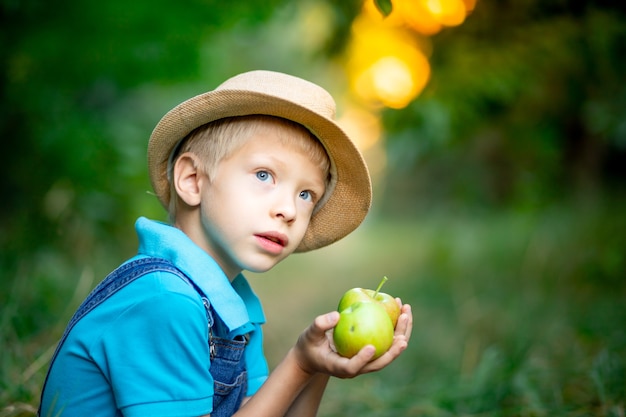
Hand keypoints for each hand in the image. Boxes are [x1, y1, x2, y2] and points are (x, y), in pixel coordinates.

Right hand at [291, 301, 411, 378]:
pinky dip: (394, 327)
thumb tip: (337, 315)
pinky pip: (386, 341)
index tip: (371, 347)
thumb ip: (320, 325)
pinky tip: (399, 310)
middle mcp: (357, 368)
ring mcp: (365, 362)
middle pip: (379, 362)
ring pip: (388, 352)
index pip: (353, 367)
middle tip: (403, 333)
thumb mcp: (309, 334)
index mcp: (340, 368)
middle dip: (394, 349)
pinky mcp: (371, 353)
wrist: (314, 354)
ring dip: (400, 333)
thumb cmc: (310, 344)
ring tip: (407, 312)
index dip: (362, 360)